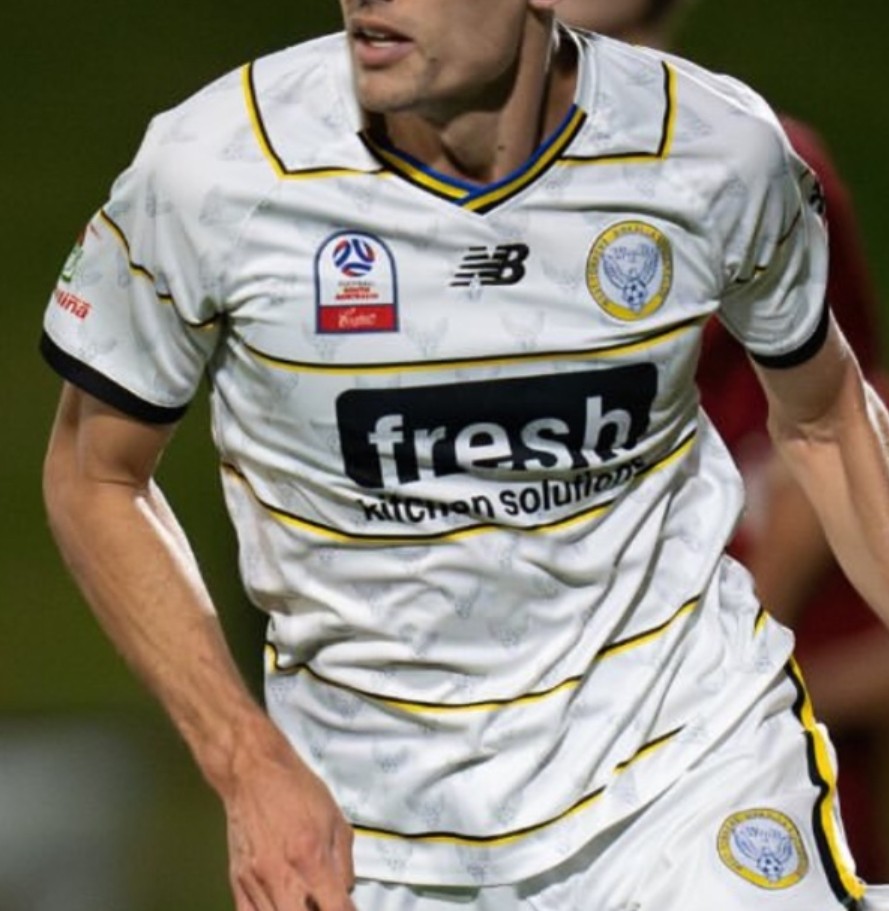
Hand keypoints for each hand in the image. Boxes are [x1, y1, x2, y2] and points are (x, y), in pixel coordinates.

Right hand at [220, 731, 355, 910]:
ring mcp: (256, 883)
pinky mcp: (236, 884)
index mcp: (311, 858)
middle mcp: (281, 877)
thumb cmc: (297, 790)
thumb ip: (344, 862)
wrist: (253, 772)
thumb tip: (344, 893)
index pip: (336, 910)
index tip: (348, 909)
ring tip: (305, 901)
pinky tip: (282, 906)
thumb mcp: (336, 819)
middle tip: (325, 904)